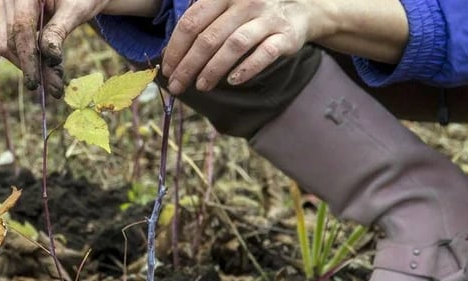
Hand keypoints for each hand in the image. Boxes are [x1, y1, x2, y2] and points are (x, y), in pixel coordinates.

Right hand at [0, 0, 110, 97]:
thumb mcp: (75, 9)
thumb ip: (59, 30)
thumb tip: (49, 58)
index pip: (21, 27)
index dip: (28, 57)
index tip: (37, 82)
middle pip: (11, 40)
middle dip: (31, 66)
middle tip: (55, 87)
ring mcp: (7, 8)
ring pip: (8, 45)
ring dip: (29, 65)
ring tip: (54, 79)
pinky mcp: (9, 19)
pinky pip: (12, 43)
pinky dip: (28, 58)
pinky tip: (47, 68)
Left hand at [160, 0, 330, 93]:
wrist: (300, 9)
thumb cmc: (252, 11)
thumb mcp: (227, 5)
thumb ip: (202, 20)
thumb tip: (171, 51)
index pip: (192, 21)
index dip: (176, 47)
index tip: (168, 69)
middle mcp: (245, 2)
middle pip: (209, 37)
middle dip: (189, 65)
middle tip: (177, 85)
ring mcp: (266, 19)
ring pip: (234, 45)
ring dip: (213, 69)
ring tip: (201, 86)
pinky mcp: (285, 36)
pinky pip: (264, 54)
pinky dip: (247, 68)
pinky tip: (233, 81)